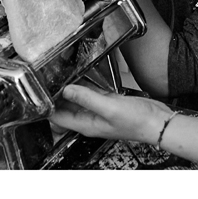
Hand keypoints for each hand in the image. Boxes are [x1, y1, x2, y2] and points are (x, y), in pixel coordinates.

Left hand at [51, 83, 170, 143]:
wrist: (157, 122)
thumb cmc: (137, 122)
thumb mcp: (109, 108)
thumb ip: (87, 98)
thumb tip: (67, 90)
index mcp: (86, 124)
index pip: (58, 118)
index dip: (47, 107)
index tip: (40, 92)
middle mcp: (90, 119)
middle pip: (65, 109)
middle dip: (55, 97)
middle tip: (47, 79)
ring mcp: (99, 111)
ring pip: (77, 100)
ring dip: (69, 90)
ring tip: (60, 75)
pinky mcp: (108, 103)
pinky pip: (91, 94)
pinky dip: (84, 87)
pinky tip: (81, 76)